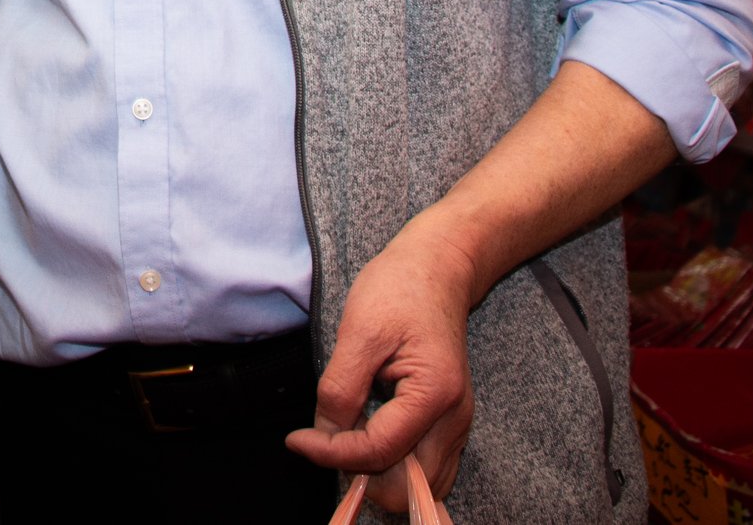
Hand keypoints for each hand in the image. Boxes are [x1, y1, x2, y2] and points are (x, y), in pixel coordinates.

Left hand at [285, 220, 478, 512]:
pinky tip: (364, 431)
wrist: (436, 267)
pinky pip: (422, 465)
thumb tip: (325, 434)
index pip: (379, 453)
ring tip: (343, 433)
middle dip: (359, 471)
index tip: (296, 441)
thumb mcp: (359, 332)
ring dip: (375, 471)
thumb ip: (341, 388)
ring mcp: (456, 425)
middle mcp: (454, 420)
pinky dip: (391, 462)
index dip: (331, 454)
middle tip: (323, 439)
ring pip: (417, 483)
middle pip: (406, 485)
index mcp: (434, 396)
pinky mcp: (447, 422)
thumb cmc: (400, 289)